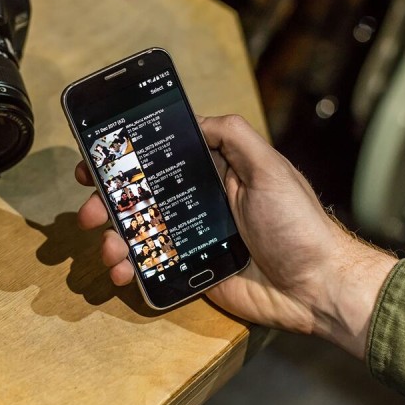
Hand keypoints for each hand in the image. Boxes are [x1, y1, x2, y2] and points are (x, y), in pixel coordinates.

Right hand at [75, 114, 396, 358]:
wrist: (317, 287)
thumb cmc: (297, 223)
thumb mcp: (269, 167)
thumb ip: (233, 136)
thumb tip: (195, 117)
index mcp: (215, 173)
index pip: (161, 159)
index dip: (128, 159)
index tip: (98, 160)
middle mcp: (199, 203)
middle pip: (142, 198)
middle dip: (109, 202)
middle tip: (88, 210)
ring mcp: (193, 239)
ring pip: (141, 234)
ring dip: (115, 239)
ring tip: (108, 249)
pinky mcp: (193, 271)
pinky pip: (153, 267)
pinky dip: (131, 269)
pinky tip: (122, 272)